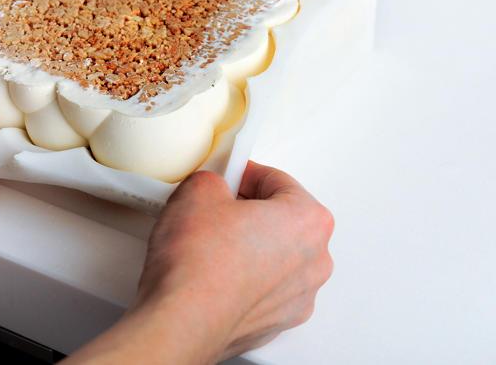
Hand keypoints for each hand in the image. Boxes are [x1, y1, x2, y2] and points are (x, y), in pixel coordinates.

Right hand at [65, 162, 333, 363]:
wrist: (182, 318)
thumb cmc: (198, 265)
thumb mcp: (198, 189)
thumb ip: (214, 179)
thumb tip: (211, 187)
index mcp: (308, 220)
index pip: (278, 180)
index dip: (245, 173)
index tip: (228, 175)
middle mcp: (314, 261)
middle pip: (283, 219)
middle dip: (250, 210)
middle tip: (216, 207)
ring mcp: (297, 296)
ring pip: (275, 255)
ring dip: (248, 245)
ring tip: (209, 241)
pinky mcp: (274, 321)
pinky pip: (262, 286)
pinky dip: (242, 277)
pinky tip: (212, 270)